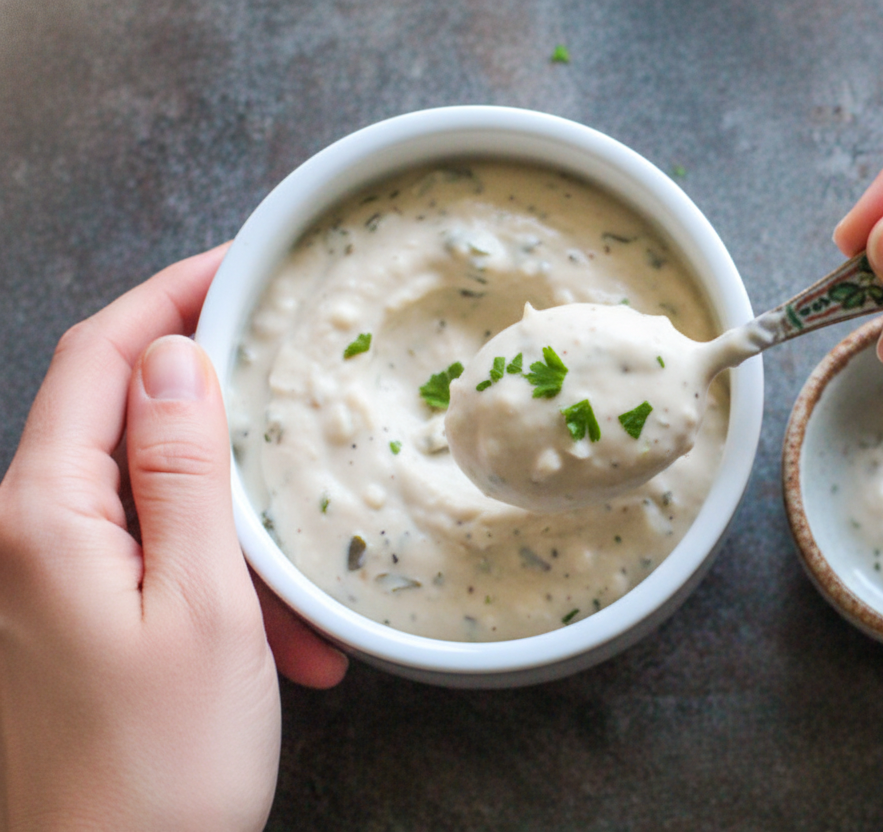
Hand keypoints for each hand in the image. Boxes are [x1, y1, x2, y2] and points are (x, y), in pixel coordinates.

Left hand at [0, 246, 344, 829]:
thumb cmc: (157, 768)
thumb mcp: (203, 606)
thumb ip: (184, 472)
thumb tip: (174, 359)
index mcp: (43, 515)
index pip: (100, 358)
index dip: (170, 298)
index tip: (241, 267)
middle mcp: (23, 537)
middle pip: (126, 428)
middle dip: (226, 439)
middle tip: (299, 427)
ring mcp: (41, 582)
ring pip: (153, 509)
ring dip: (237, 541)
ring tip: (302, 614)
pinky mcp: (66, 623)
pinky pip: (149, 568)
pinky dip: (217, 590)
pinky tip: (277, 649)